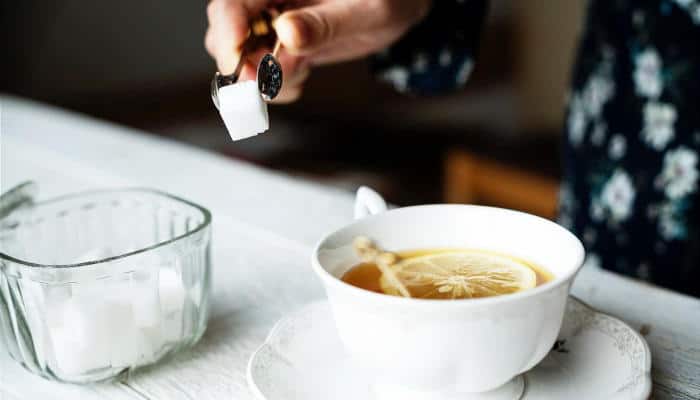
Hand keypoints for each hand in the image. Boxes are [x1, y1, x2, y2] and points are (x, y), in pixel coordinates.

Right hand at [205, 0, 430, 102]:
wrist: (400, 5)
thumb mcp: (366, 11)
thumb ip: (326, 24)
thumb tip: (287, 34)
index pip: (234, 1)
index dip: (228, 30)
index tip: (239, 62)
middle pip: (226, 28)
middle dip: (242, 63)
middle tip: (269, 84)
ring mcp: (272, 21)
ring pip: (239, 53)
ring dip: (260, 78)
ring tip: (300, 73)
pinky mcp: (279, 43)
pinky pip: (259, 69)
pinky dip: (273, 85)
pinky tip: (301, 75)